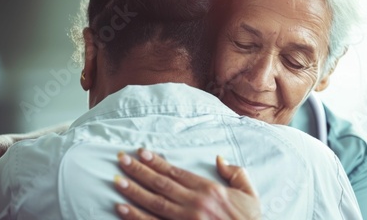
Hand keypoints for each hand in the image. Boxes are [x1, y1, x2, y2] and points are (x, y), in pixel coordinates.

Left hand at [114, 149, 260, 219]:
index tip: (142, 153)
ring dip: (133, 190)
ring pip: (153, 202)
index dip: (157, 162)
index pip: (176, 172)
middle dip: (139, 171)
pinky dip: (136, 217)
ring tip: (117, 180)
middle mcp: (194, 203)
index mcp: (209, 190)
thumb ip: (236, 173)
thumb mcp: (250, 194)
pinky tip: (122, 209)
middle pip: (160, 184)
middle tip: (121, 160)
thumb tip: (219, 159)